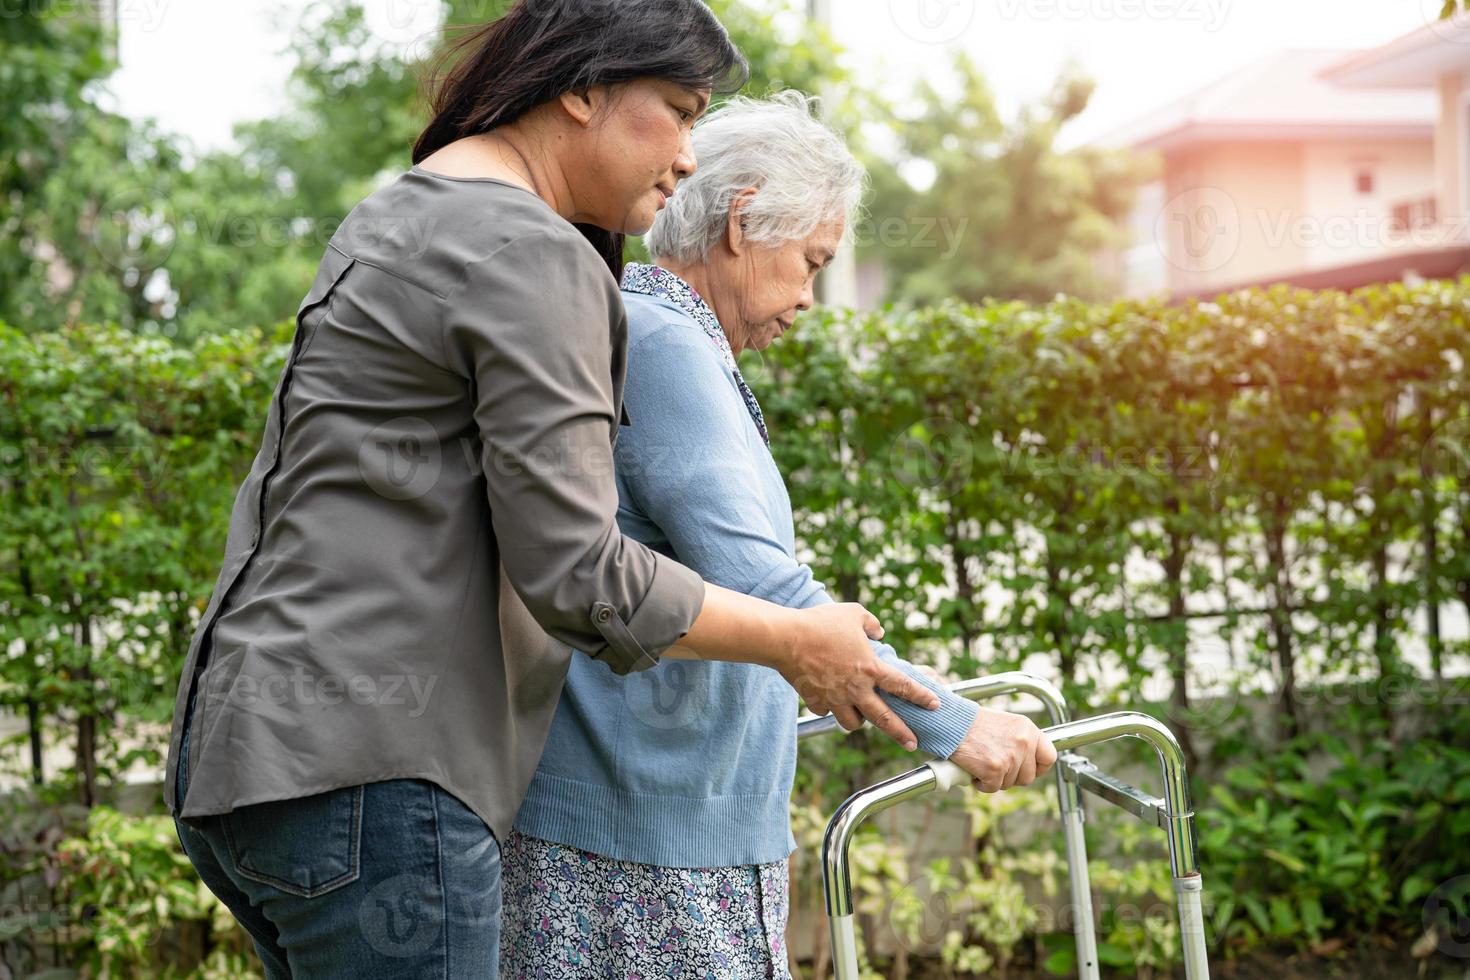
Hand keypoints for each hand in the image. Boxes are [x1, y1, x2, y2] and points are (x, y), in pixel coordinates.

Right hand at [780, 603, 940, 750]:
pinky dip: (829, 709)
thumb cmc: (821, 622)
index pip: (903, 686)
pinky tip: (829, 702)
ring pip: (852, 723)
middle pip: (884, 718)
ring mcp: (835, 698)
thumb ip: (871, 623)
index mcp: (870, 668)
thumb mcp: (853, 613)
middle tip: (912, 743)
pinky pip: (826, 712)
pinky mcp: (815, 700)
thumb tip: (879, 632)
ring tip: (861, 718)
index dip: (922, 696)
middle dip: (901, 733)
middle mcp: (856, 688)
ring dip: (859, 722)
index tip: (934, 705)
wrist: (786, 638)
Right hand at [948, 706, 1057, 792]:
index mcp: (1028, 729)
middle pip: (1028, 776)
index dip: (1039, 768)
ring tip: (982, 763)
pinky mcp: (995, 769)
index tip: (1029, 770)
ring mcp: (1010, 757)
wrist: (952, 723)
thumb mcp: (1006, 724)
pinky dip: (982, 784)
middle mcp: (1023, 742)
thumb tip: (1028, 761)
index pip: (1049, 757)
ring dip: (995, 779)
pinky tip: (975, 770)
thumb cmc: (974, 723)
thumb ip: (1021, 740)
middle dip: (1012, 776)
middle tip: (996, 766)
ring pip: (1009, 784)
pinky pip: (993, 788)